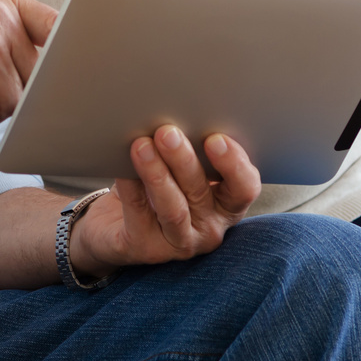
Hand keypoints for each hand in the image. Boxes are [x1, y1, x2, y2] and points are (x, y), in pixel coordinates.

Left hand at [67, 127, 261, 277]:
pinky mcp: (146, 249)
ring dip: (157, 174)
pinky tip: (121, 167)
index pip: (244, 188)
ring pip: (172, 209)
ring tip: (141, 146)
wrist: (115, 226)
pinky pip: (139, 215)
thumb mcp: (178, 168)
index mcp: (226, 204)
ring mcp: (179, 243)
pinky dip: (131, 188)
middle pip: (202, 193)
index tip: (215, 138)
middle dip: (184, 160)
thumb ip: (188, 148)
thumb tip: (177, 111)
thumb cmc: (156, 187)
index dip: (234, 165)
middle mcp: (210, 228)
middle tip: (167, 132)